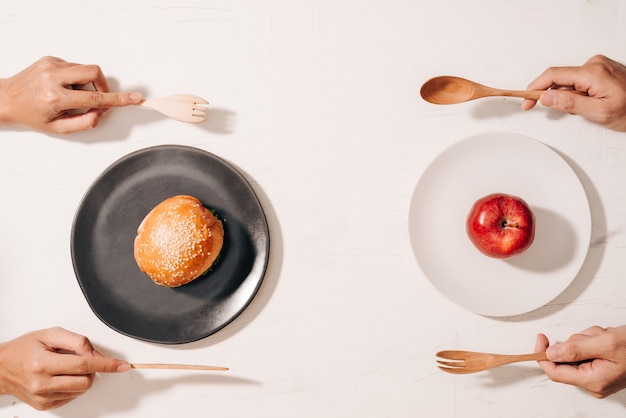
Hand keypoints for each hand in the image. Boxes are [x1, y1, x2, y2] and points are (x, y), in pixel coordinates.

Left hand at [0, 56, 141, 133]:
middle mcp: (53, 78)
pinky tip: (63, 86)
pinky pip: (74, 66)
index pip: (95, 99)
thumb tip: (103, 112)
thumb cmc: (31, 115)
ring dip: (85, 83)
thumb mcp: (59, 128)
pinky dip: (75, 78)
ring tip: (71, 94)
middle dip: (102, 85)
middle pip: (94, 72)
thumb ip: (86, 122)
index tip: (134, 98)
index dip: (117, 99)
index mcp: (55, 98)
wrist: (6, 100)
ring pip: (85, 69)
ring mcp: (51, 65)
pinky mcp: (50, 59)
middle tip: (97, 97)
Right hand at [0, 327, 129, 409]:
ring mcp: (43, 397)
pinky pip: (71, 397)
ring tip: (65, 367)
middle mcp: (42, 383)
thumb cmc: (24, 349)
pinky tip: (60, 377)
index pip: (84, 364)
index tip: (122, 366)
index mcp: (43, 363)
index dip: (106, 364)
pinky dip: (73, 386)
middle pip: (86, 381)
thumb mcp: (50, 334)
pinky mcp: (44, 405)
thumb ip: (77, 341)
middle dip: (91, 369)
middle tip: (79, 359)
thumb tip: (97, 353)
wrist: (2, 368)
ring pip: (81, 390)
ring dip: (82, 378)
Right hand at [521, 54, 625, 130]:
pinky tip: (586, 102)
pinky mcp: (600, 69)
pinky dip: (575, 92)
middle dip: (552, 95)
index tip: (524, 100)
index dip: (534, 89)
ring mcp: (598, 65)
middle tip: (540, 109)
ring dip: (567, 96)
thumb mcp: (598, 112)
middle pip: (559, 78)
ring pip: (568, 81)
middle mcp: (594, 64)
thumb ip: (570, 103)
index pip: (553, 76)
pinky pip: (578, 79)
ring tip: (582, 109)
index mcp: (592, 72)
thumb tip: (546, 97)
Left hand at [535, 325, 625, 397]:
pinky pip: (586, 352)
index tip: (541, 339)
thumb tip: (550, 353)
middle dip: (577, 342)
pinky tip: (606, 340)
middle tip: (593, 337)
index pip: (555, 372)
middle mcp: (594, 383)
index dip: (543, 355)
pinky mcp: (601, 369)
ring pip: (576, 352)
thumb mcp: (605, 343)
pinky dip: (593, 342)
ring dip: (587, 340)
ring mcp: (598, 377)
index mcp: (593, 380)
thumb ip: (575, 348)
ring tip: (604, 338)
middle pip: (566, 359)